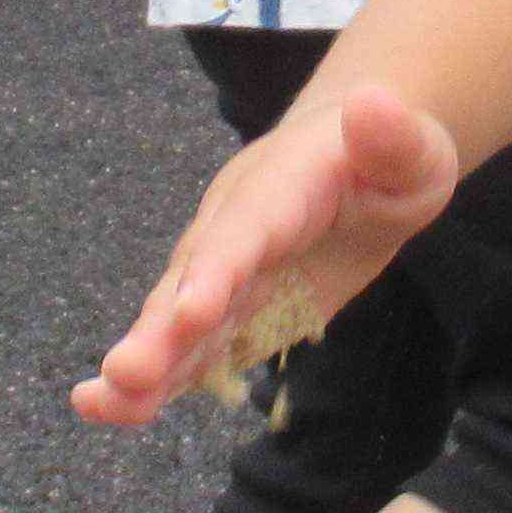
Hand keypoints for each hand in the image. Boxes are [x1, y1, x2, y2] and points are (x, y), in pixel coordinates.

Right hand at [73, 79, 463, 423]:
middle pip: (192, 280)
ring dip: (146, 363)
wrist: (355, 160)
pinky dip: (158, 379)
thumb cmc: (389, 158)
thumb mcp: (413, 149)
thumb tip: (372, 103)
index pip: (245, 231)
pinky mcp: (233, 310)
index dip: (217, 271)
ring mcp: (225, 271)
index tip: (190, 313)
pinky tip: (110, 409)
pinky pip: (194, 347)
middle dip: (159, 330)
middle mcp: (234, 228)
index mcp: (278, 189)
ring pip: (179, 319)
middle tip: (123, 374)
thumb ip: (394, 137)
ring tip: (98, 404)